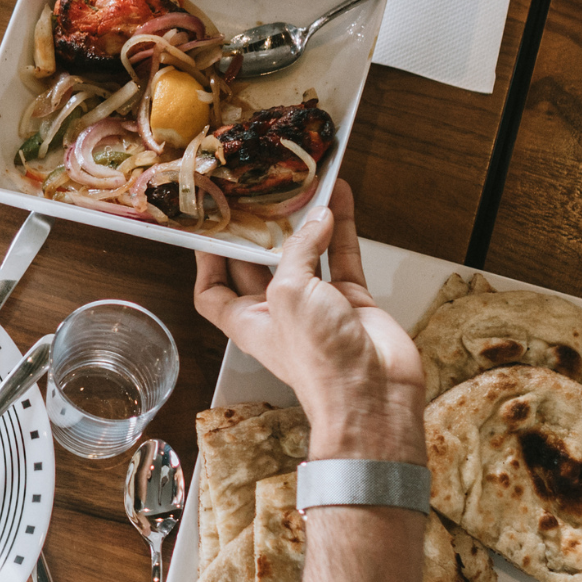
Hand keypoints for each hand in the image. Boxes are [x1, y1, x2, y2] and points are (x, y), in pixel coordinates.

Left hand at [192, 182, 425, 460]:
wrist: (374, 395)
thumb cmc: (320, 362)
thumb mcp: (289, 295)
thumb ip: (298, 253)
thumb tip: (316, 221)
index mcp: (247, 322)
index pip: (213, 291)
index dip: (207, 262)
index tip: (207, 230)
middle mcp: (279, 313)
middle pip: (260, 265)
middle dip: (259, 231)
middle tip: (257, 194)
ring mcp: (318, 306)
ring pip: (307, 254)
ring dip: (305, 222)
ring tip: (303, 186)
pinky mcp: (352, 301)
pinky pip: (343, 256)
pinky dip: (342, 228)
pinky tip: (340, 199)